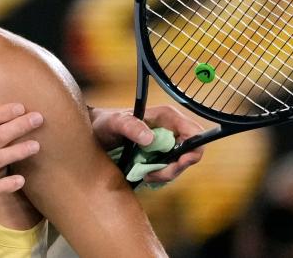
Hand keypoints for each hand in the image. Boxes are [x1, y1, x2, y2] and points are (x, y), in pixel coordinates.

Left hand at [89, 104, 203, 184]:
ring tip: (145, 174)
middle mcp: (171, 129)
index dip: (193, 150)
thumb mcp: (113, 123)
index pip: (195, 133)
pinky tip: (145, 174)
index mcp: (167, 116)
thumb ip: (130, 126)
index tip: (177, 164)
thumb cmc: (105, 123)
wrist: (96, 133)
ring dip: (166, 174)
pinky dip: (160, 176)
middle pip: (191, 153)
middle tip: (154, 174)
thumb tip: (150, 138)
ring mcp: (167, 143)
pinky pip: (170, 169)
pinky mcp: (161, 154)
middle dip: (176, 168)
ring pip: (181, 164)